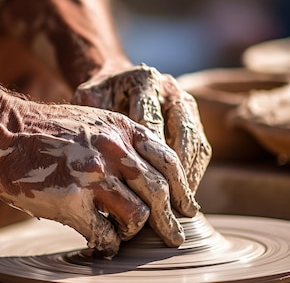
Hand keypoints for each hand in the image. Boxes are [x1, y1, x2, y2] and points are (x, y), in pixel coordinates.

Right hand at [0, 101, 198, 255]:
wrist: (2, 130)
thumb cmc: (44, 129)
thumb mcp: (91, 121)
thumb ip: (119, 142)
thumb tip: (145, 177)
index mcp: (120, 128)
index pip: (168, 161)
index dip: (182, 190)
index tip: (187, 209)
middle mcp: (112, 149)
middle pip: (158, 192)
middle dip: (170, 221)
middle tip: (174, 238)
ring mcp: (92, 175)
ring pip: (137, 216)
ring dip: (133, 232)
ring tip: (122, 235)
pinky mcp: (70, 200)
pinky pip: (104, 233)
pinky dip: (107, 244)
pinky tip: (100, 244)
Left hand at [72, 64, 210, 191]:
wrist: (116, 81)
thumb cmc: (99, 96)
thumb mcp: (88, 99)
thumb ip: (91, 120)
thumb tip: (91, 154)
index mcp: (144, 81)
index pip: (150, 123)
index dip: (145, 157)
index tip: (136, 187)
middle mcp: (170, 89)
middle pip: (180, 134)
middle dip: (173, 172)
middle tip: (165, 203)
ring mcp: (186, 102)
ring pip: (195, 144)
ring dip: (188, 177)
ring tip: (176, 207)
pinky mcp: (194, 118)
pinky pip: (201, 149)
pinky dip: (193, 173)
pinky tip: (180, 197)